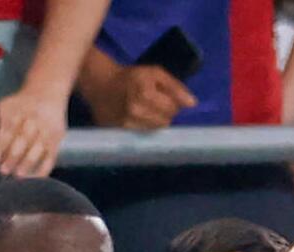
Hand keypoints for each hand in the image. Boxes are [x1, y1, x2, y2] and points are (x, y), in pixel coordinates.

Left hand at [0, 88, 70, 177]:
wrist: (47, 92)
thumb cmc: (17, 105)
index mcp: (14, 111)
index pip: (8, 128)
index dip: (0, 144)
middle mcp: (32, 118)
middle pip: (23, 139)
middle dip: (13, 156)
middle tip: (3, 171)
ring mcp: (46, 129)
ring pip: (38, 147)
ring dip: (28, 163)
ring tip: (18, 176)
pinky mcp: (56, 138)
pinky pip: (51, 155)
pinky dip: (44, 168)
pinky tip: (35, 179)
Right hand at [81, 63, 196, 129]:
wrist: (101, 85)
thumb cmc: (131, 77)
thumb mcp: (155, 73)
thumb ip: (175, 87)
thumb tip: (192, 104)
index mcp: (145, 94)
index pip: (172, 109)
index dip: (171, 102)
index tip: (162, 96)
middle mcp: (136, 111)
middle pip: (165, 121)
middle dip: (164, 112)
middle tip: (153, 103)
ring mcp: (127, 124)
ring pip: (155, 129)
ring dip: (154, 121)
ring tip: (145, 110)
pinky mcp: (120, 132)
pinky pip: (143, 134)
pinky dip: (143, 126)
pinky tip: (136, 117)